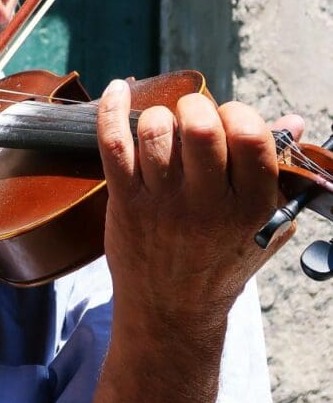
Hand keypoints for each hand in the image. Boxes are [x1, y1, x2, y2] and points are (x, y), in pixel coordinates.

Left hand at [97, 79, 302, 332]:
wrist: (170, 312)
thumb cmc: (221, 261)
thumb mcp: (265, 225)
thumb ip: (281, 174)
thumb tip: (293, 120)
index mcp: (251, 205)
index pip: (250, 135)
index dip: (237, 114)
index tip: (228, 122)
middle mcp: (207, 203)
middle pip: (199, 125)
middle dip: (194, 106)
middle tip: (191, 119)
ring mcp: (163, 203)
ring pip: (155, 130)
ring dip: (157, 117)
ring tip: (162, 130)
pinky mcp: (126, 202)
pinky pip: (113, 143)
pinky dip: (110, 109)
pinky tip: (117, 89)